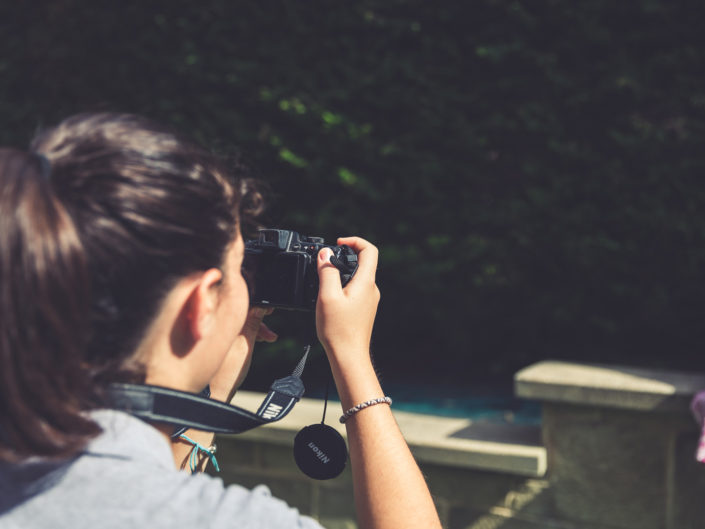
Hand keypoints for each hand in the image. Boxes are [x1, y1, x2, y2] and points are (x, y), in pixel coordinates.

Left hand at [208, 307, 276, 401]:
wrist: (208, 397)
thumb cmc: (223, 375)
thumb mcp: (244, 346)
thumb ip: (252, 323)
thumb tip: (260, 305)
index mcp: (213, 318)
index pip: (237, 301)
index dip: (257, 303)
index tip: (270, 309)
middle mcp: (207, 321)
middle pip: (236, 309)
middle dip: (257, 318)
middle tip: (270, 329)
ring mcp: (206, 330)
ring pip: (234, 319)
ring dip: (253, 326)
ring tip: (269, 338)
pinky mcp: (207, 338)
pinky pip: (228, 328)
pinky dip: (242, 332)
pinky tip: (255, 340)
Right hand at [316, 237, 379, 368]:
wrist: (348, 356)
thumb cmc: (339, 330)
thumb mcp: (327, 296)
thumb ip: (326, 272)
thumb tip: (325, 254)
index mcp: (366, 282)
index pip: (369, 250)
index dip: (354, 241)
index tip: (338, 243)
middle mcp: (371, 289)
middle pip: (363, 262)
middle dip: (344, 255)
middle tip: (326, 261)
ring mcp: (369, 300)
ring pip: (358, 276)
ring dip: (342, 271)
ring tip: (324, 279)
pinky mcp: (364, 309)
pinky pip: (355, 289)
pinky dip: (342, 285)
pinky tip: (329, 297)